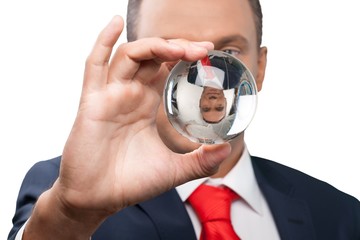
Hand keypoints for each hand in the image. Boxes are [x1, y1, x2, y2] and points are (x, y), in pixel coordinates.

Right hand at [26, 16, 230, 238]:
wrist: (97, 199)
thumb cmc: (131, 182)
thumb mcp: (173, 170)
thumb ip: (200, 161)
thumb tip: (227, 149)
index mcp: (146, 105)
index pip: (166, 69)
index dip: (185, 57)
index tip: (208, 54)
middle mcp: (129, 95)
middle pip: (153, 57)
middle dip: (177, 48)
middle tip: (202, 49)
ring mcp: (110, 96)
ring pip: (131, 56)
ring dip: (155, 45)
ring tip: (180, 48)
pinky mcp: (92, 102)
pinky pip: (94, 66)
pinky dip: (102, 42)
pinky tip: (115, 23)